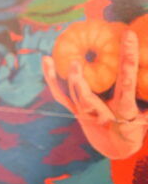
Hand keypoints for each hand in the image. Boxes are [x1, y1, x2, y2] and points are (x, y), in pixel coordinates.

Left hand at [42, 29, 146, 159]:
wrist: (116, 147)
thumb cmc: (134, 124)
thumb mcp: (146, 114)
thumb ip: (147, 95)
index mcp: (126, 110)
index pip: (127, 83)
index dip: (128, 60)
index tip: (129, 36)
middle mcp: (104, 114)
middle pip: (90, 97)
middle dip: (80, 80)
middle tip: (77, 61)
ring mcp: (87, 114)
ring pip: (75, 98)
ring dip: (70, 79)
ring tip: (71, 60)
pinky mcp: (76, 112)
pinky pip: (61, 95)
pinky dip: (52, 78)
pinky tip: (46, 59)